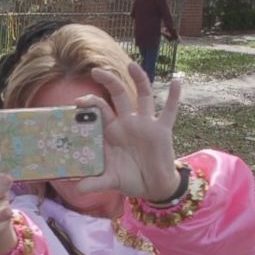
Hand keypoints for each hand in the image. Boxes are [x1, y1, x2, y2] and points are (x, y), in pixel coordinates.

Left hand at [72, 62, 182, 201]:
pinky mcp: (162, 130)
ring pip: (143, 95)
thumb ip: (94, 183)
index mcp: (112, 131)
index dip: (90, 103)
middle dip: (108, 81)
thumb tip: (76, 189)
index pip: (100, 110)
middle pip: (118, 95)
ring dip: (139, 79)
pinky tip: (177, 81)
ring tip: (132, 65)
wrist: (153, 188)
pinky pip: (169, 111)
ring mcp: (145, 124)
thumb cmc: (129, 179)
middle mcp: (127, 123)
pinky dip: (174, 97)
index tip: (78, 102)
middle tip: (96, 71)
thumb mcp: (110, 181)